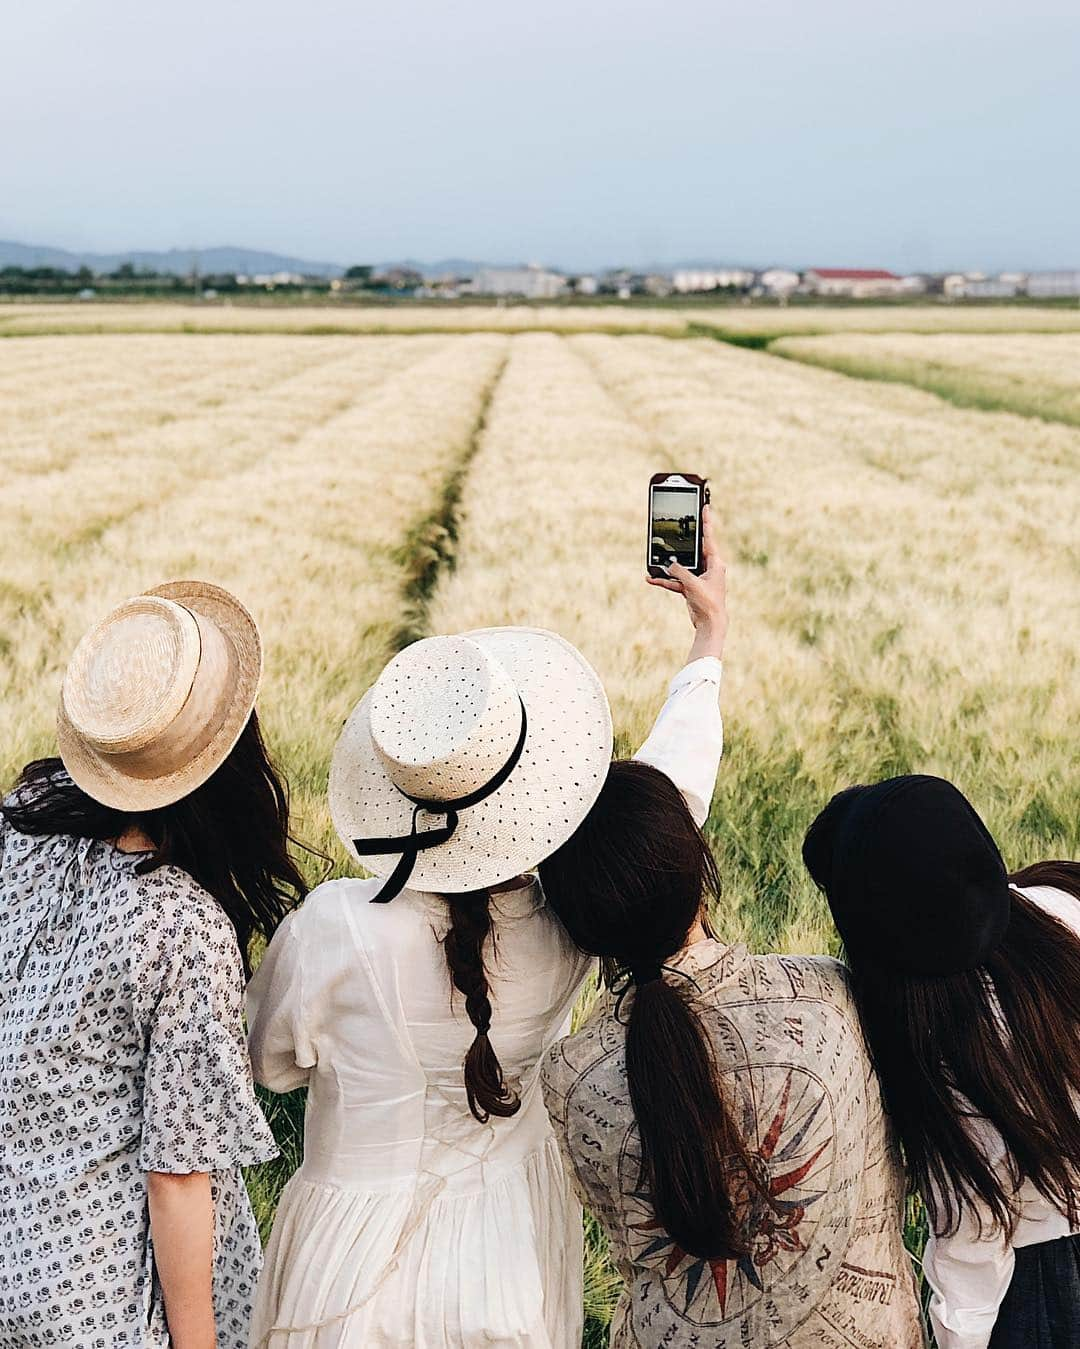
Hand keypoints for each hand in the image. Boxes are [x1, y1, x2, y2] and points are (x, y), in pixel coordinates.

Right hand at [647, 504, 726, 660]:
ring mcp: (698, 577)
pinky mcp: (690, 587)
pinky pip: (675, 580)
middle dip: (682, 542)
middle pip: (694, 549)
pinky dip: (664, 580)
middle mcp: (708, 568)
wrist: (710, 624)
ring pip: (681, 566)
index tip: (706, 507)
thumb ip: (680, 572)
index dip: (707, 522)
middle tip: (678, 525)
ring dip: (668, 566)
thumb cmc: (708, 603)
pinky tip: (651, 578)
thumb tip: (668, 564)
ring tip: (656, 558)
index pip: (709, 538)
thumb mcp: (693, 585)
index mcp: (715, 563)